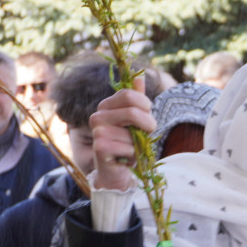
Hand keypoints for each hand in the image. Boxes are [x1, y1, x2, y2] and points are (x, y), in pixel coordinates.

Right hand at [88, 76, 153, 190]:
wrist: (115, 171)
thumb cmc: (127, 143)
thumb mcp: (136, 120)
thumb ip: (137, 99)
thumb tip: (141, 75)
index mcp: (105, 106)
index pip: (130, 94)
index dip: (145, 105)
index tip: (148, 114)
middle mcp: (97, 116)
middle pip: (132, 112)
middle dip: (149, 124)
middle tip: (148, 133)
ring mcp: (97, 132)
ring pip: (133, 133)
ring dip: (139, 144)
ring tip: (131, 149)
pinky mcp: (100, 148)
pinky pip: (130, 148)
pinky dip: (134, 155)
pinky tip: (125, 158)